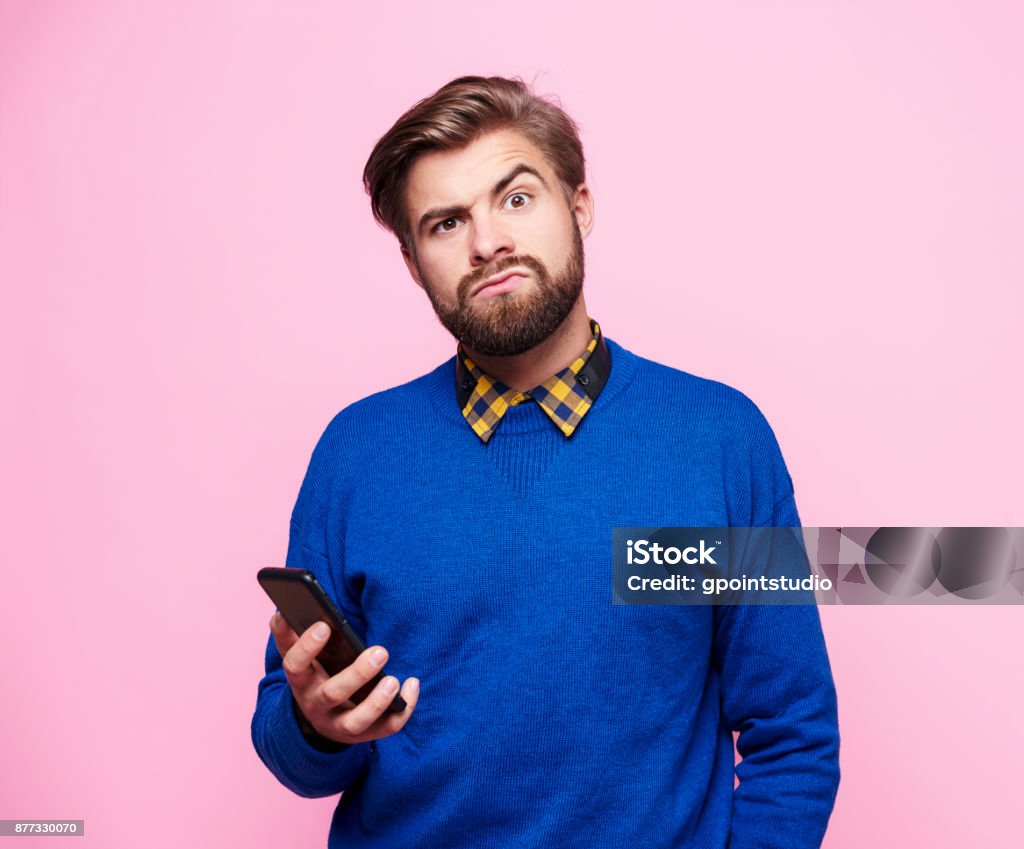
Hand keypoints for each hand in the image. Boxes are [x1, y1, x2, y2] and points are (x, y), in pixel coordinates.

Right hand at [269, 611, 418, 744]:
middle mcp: (317, 705)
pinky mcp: (364, 734)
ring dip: (376, 702)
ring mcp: (339, 724)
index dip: (306, 647)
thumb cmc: (314, 675)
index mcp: (300, 681)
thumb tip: (280, 612)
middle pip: (332, 693)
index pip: (295, 665)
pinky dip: (402, 710)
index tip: (323, 626)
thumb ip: (288, 636)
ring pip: (356, 721)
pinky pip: (385, 728)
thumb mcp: (299, 659)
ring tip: (393, 680)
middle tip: (381, 651)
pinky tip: (411, 684)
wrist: (319, 721)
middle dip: (357, 674)